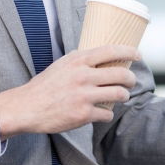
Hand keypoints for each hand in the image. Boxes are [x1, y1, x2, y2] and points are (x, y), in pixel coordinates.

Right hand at [0, 45, 139, 139]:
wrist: (27, 107)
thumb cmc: (45, 86)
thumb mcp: (61, 65)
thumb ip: (80, 60)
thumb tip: (97, 55)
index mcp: (78, 60)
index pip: (110, 50)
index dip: (128, 52)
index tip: (137, 54)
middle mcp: (83, 76)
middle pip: (120, 74)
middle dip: (131, 79)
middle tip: (131, 81)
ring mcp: (84, 95)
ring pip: (119, 94)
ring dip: (123, 96)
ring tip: (120, 96)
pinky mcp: (83, 114)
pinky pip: (107, 114)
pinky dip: (107, 114)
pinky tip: (102, 113)